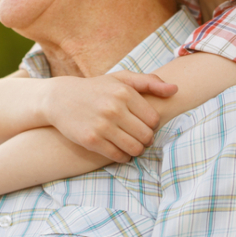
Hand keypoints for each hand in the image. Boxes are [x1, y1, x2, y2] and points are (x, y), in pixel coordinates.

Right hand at [44, 71, 176, 162]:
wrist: (59, 99)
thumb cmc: (96, 89)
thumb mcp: (120, 79)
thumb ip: (149, 82)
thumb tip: (176, 89)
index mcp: (124, 92)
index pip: (154, 119)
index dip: (151, 125)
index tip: (143, 124)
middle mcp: (114, 108)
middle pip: (146, 136)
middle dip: (146, 139)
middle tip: (139, 137)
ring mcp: (102, 125)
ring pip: (135, 148)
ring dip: (136, 150)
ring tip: (131, 144)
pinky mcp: (91, 140)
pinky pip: (119, 156)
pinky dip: (123, 157)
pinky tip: (120, 150)